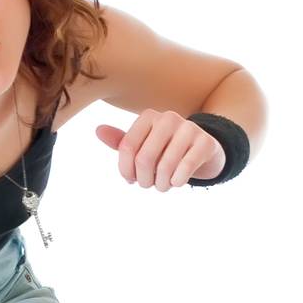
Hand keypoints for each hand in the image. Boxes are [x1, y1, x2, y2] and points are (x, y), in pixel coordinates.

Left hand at [95, 110, 224, 190]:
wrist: (203, 149)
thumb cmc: (166, 150)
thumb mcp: (143, 146)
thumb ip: (121, 142)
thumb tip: (98, 130)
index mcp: (148, 116)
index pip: (127, 147)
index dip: (125, 170)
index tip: (130, 180)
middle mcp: (168, 118)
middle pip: (144, 159)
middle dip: (144, 180)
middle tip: (148, 185)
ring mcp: (188, 128)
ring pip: (165, 166)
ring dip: (161, 184)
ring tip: (162, 185)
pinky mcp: (205, 142)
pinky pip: (185, 168)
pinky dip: (177, 182)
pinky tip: (176, 182)